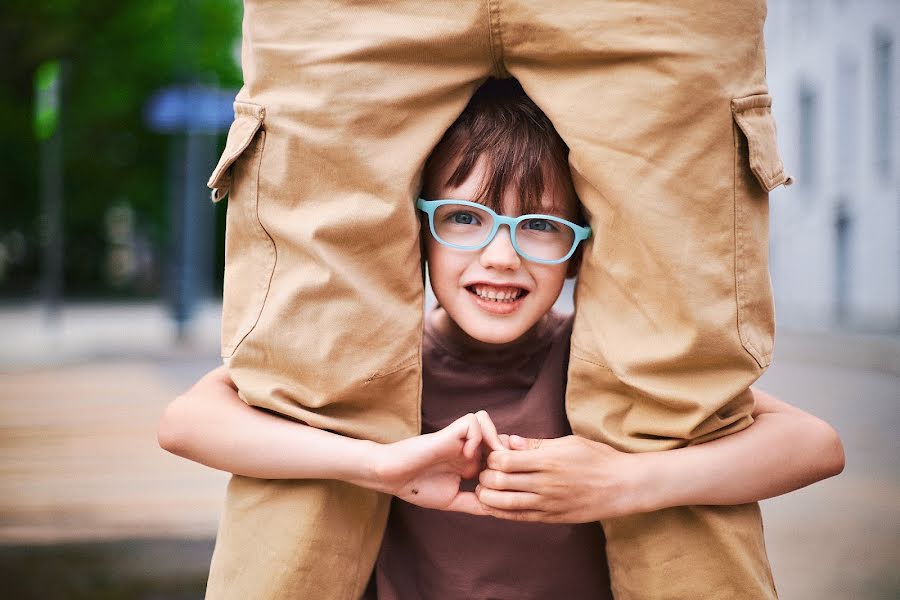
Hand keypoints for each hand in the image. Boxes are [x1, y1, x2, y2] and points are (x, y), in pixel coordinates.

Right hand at [370, 412, 505, 513]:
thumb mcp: (452, 500)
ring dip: (492, 440)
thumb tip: (498, 512)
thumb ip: (474, 504)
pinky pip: (473, 422)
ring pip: (487, 423)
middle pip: (499, 436)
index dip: (509, 464)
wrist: (392, 478)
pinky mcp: (448, 433)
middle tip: (505, 472)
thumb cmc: (417, 488)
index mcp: (469, 464)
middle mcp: (466, 449)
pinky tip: (466, 456)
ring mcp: (458, 440)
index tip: (509, 483)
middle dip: (507, 451)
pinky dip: (476, 437)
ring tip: (488, 462)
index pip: (499, 455)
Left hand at [476, 434, 643, 522]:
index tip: (492, 455)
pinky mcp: (552, 517)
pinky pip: (520, 517)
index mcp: (548, 460)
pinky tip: (491, 508)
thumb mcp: (568, 442)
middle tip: (483, 472)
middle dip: (485, 477)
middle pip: (501, 482)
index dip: (492, 457)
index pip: (505, 460)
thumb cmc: (597, 458)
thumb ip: (536, 444)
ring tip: (482, 490)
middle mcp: (546, 483)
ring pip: (506, 503)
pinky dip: (501, 513)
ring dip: (488, 497)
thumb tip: (509, 441)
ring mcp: (549, 503)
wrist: (623, 486)